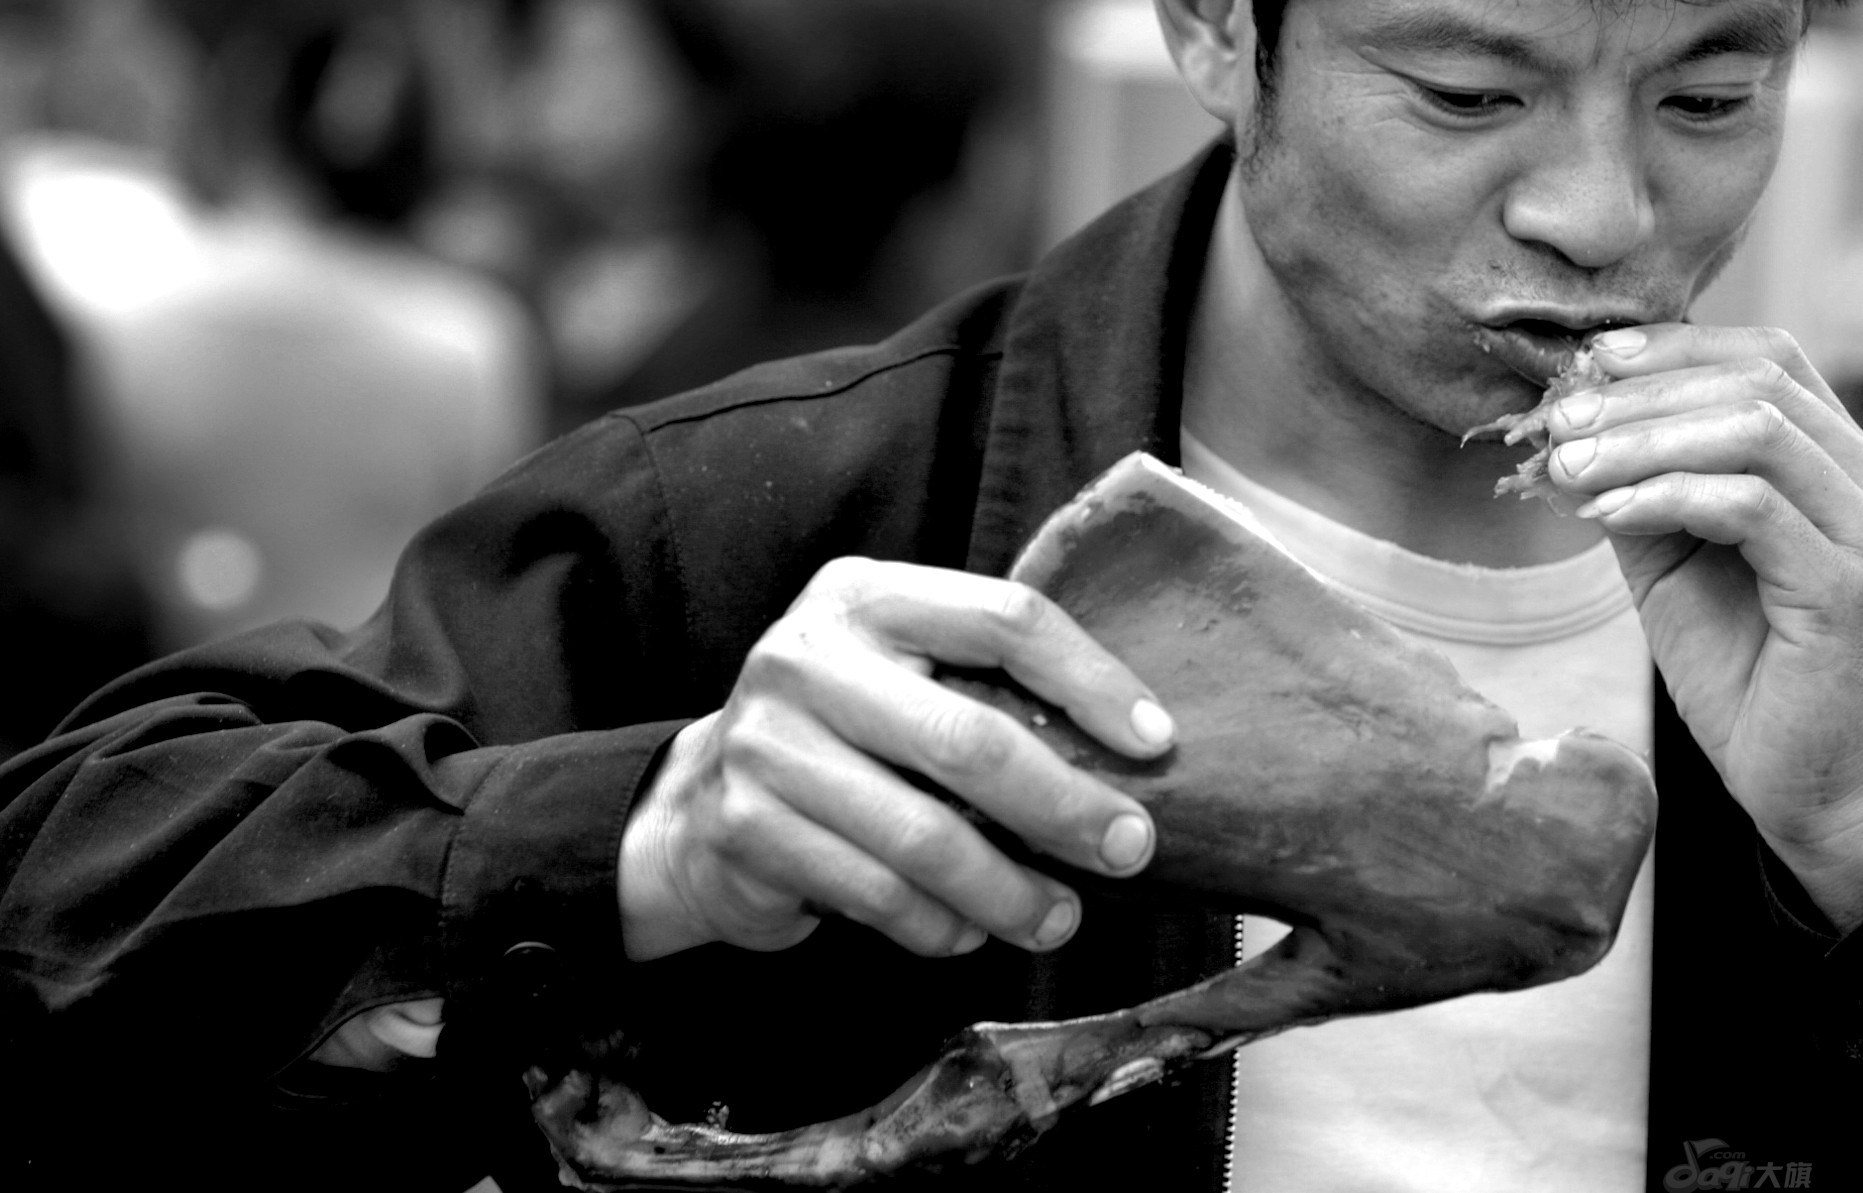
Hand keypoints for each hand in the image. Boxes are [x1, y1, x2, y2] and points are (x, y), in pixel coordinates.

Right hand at [619, 558, 1172, 960]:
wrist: (699, 803)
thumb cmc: (840, 735)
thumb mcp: (898, 675)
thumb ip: (984, 689)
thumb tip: (1128, 754)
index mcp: (865, 597)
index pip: (1002, 619)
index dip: (1091, 681)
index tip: (1154, 742)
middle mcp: (808, 658)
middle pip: (970, 738)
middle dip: (1066, 805)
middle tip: (1129, 848)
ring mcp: (769, 744)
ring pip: (926, 838)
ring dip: (1012, 892)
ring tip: (1060, 918)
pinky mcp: (748, 829)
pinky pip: (879, 895)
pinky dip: (942, 925)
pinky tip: (969, 930)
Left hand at [1545, 323, 1862, 930]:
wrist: (1811, 785)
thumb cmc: (1749, 675)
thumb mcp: (1676, 566)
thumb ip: (1641, 494)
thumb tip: (1570, 434)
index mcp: (1831, 466)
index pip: (1768, 360)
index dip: (1673, 347)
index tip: (1586, 363)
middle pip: (1756, 381)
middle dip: (1638, 393)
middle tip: (1555, 423)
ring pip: (1755, 431)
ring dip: (1640, 439)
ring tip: (1564, 467)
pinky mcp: (1845, 589)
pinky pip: (1754, 508)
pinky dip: (1667, 495)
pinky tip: (1604, 515)